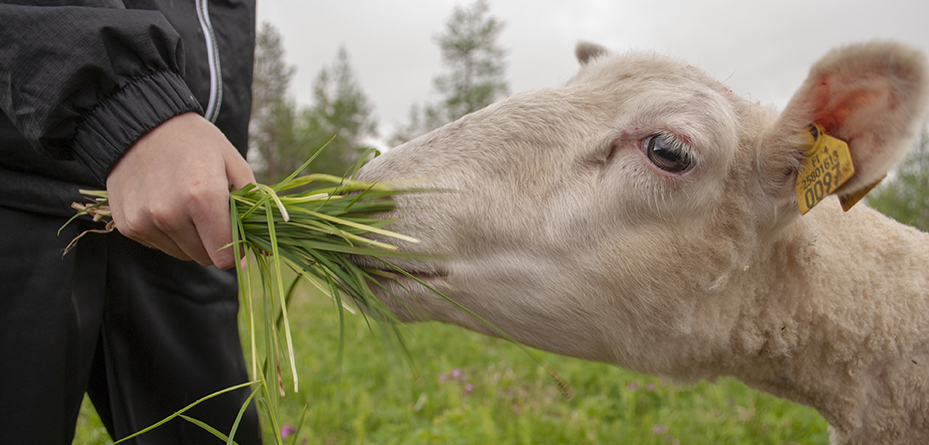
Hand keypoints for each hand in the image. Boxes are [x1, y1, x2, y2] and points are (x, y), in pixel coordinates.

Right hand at [105, 112, 255, 269]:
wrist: (141, 123)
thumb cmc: (196, 142)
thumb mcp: (233, 163)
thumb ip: (251, 205)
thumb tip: (260, 247)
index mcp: (203, 198)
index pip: (224, 258)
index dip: (235, 249)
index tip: (236, 234)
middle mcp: (170, 214)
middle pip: (204, 258)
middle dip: (213, 241)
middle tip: (211, 212)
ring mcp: (144, 222)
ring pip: (182, 254)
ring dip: (190, 238)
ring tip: (186, 203)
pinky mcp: (127, 225)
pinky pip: (159, 245)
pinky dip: (167, 232)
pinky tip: (165, 203)